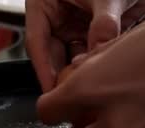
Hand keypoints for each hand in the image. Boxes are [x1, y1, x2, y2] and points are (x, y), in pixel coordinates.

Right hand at [25, 0, 144, 91]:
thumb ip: (103, 22)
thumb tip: (100, 50)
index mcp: (44, 4)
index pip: (37, 42)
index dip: (43, 70)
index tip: (52, 92)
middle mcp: (58, 17)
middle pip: (56, 56)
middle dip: (65, 78)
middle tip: (75, 101)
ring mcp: (78, 26)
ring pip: (76, 60)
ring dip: (84, 75)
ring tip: (92, 94)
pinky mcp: (97, 34)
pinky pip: (94, 57)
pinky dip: (100, 69)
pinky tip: (107, 81)